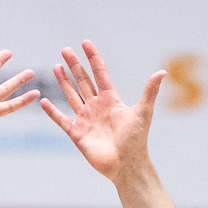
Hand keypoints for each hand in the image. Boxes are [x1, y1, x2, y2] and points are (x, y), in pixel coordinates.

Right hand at [39, 40, 164, 181]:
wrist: (126, 164)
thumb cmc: (137, 139)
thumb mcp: (144, 112)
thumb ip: (150, 91)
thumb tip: (162, 72)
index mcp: (111, 100)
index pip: (100, 74)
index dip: (93, 58)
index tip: (85, 43)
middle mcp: (97, 107)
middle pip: (83, 81)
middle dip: (74, 65)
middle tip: (65, 49)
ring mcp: (86, 119)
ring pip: (72, 96)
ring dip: (64, 82)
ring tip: (56, 66)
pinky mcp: (77, 134)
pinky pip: (62, 120)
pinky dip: (52, 112)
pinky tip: (44, 101)